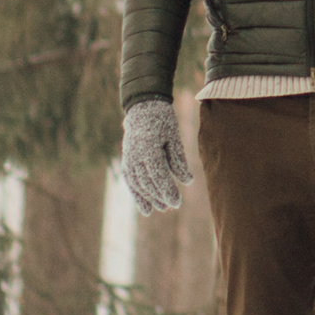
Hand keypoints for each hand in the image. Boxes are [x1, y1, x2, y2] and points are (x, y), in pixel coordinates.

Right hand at [121, 98, 191, 214]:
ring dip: (149, 198)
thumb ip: (178, 160)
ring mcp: (128, 159)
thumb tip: (188, 181)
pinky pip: (131, 182)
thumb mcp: (174, 137)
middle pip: (147, 183)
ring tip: (162, 207)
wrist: (143, 107)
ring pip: (138, 185)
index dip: (167, 191)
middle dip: (160, 196)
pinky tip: (146, 208)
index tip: (177, 202)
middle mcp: (135, 156)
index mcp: (149, 149)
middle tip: (174, 205)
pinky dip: (137, 195)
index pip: (158, 176)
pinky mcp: (126, 161)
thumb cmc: (163, 120)